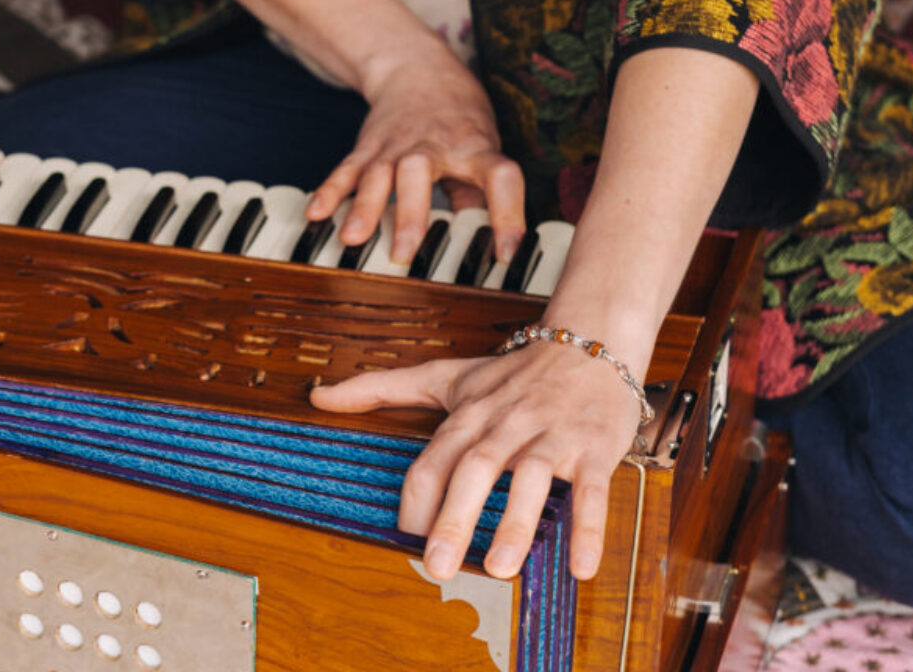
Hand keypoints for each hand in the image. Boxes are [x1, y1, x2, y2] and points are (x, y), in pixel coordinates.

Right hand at [304, 38, 525, 265]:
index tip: (505, 253)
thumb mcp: (483, 148)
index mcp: (473, 149)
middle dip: (409, 214)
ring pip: (377, 174)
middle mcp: (432, 146)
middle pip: (419, 173)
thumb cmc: (458, 118)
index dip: (507, 215)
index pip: (500, 178)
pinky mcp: (367, 147)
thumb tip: (488, 245)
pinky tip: (316, 213)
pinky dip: (330, 191)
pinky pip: (346, 170)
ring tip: (352, 239)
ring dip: (364, 207)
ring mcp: (395, 145)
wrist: (418, 68)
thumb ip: (481, 196)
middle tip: (402, 254)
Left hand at [309, 340, 641, 580]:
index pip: (434, 458)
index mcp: (468, 415)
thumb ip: (380, 388)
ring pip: (533, 476)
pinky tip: (580, 567)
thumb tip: (317, 395)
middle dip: (455, 516)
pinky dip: (588, 527)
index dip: (417, 498)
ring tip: (500, 568)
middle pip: (476, 467)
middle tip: (437, 566)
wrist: (590, 344)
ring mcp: (552, 435)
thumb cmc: (512, 374)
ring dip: (516, 523)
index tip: (405, 538)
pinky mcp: (595, 447)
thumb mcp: (444, 376)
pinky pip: (593, 489)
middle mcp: (507, 424)